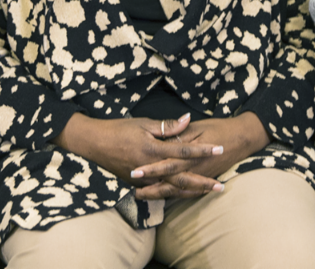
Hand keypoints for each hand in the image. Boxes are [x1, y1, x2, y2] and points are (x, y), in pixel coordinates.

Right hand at [54, 113, 222, 195]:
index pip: (184, 151)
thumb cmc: (119, 129)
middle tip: (220, 186)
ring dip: (191, 190)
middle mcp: (151, 168)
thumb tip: (188, 120)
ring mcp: (144, 179)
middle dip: (202, 182)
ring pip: (172, 188)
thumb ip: (167, 126)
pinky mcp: (138, 184)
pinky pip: (160, 190)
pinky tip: (185, 193)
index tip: (219, 149)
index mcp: (153, 149)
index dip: (203, 150)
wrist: (94, 144)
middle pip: (181, 178)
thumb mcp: (143, 123)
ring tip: (208, 192)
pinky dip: (174, 192)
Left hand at [132, 113, 270, 199]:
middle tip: (134, 192)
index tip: (135, 173)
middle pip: (169, 182)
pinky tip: (162, 196)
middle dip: (151, 189)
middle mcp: (194, 169)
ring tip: (141, 196)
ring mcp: (199, 176)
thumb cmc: (218, 128)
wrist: (242, 138)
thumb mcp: (197, 128)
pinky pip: (186, 191)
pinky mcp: (203, 179)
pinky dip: (173, 195)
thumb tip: (163, 140)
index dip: (150, 169)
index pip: (166, 164)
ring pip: (176, 190)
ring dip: (159, 194)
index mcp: (190, 154)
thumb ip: (179, 134)